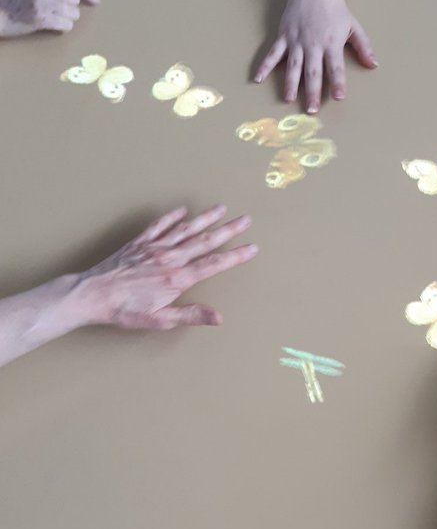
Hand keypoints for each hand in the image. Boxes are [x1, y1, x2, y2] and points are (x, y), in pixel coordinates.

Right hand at [0, 0, 98, 37]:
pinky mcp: (40, 18)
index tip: (94, 0)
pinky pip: (66, 25)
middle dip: (70, 6)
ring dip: (66, 18)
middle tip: (55, 9)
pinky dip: (62, 27)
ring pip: (73, 13)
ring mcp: (39, 0)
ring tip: (50, 16)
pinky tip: (49, 24)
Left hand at [67, 205, 257, 330]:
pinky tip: (182, 210)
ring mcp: (154, 248)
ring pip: (185, 229)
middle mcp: (169, 258)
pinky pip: (159, 226)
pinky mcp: (139, 244)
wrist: (92, 294)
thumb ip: (190, 315)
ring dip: (205, 218)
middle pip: (204, 241)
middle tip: (246, 220)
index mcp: (177, 279)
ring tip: (222, 208)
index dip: (236, 256)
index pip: (213, 264)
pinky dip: (172, 217)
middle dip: (228, 230)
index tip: (252, 247)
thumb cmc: (124, 310)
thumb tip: (219, 317)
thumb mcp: (160, 320)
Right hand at [255, 0, 376, 112]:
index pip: (335, 67)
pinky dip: (265, 66)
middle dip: (312, 92)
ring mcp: (296, 40)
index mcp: (332, 43)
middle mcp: (313, 44)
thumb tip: (374, 65)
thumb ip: (363, 47)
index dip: (337, 82)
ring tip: (289, 100)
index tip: (338, 97)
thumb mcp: (354, 27)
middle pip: (313, 72)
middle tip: (312, 110)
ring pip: (293, 66)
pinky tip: (258, 79)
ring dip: (290, 84)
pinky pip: (273, 53)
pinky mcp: (283, 35)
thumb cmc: (336, 9)